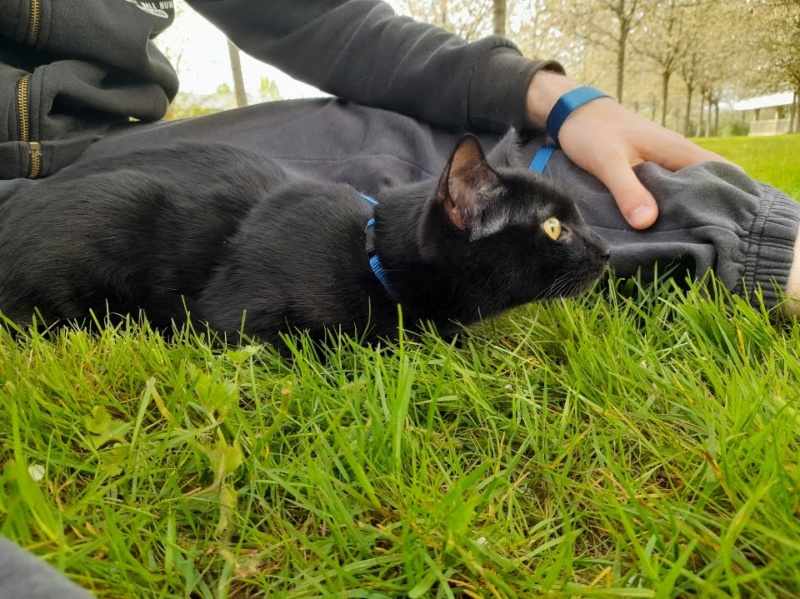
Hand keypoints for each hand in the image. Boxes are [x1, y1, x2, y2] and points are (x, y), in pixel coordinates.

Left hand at [525, 71, 732, 229]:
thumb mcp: (608, 162)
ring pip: (687, 190)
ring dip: (687, 212)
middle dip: (709, 212)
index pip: (722, 174)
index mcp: (678, 151)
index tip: (727, 229)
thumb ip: (628, 191)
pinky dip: (668, 207)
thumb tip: (648, 223)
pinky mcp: (650, 169)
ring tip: (686, 242)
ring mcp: (664, 162)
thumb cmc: (592, 132)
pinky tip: (661, 227)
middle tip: (706, 243)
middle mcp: (677, 155)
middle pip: (708, 186)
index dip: (730, 199)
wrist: (573, 113)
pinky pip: (668, 190)